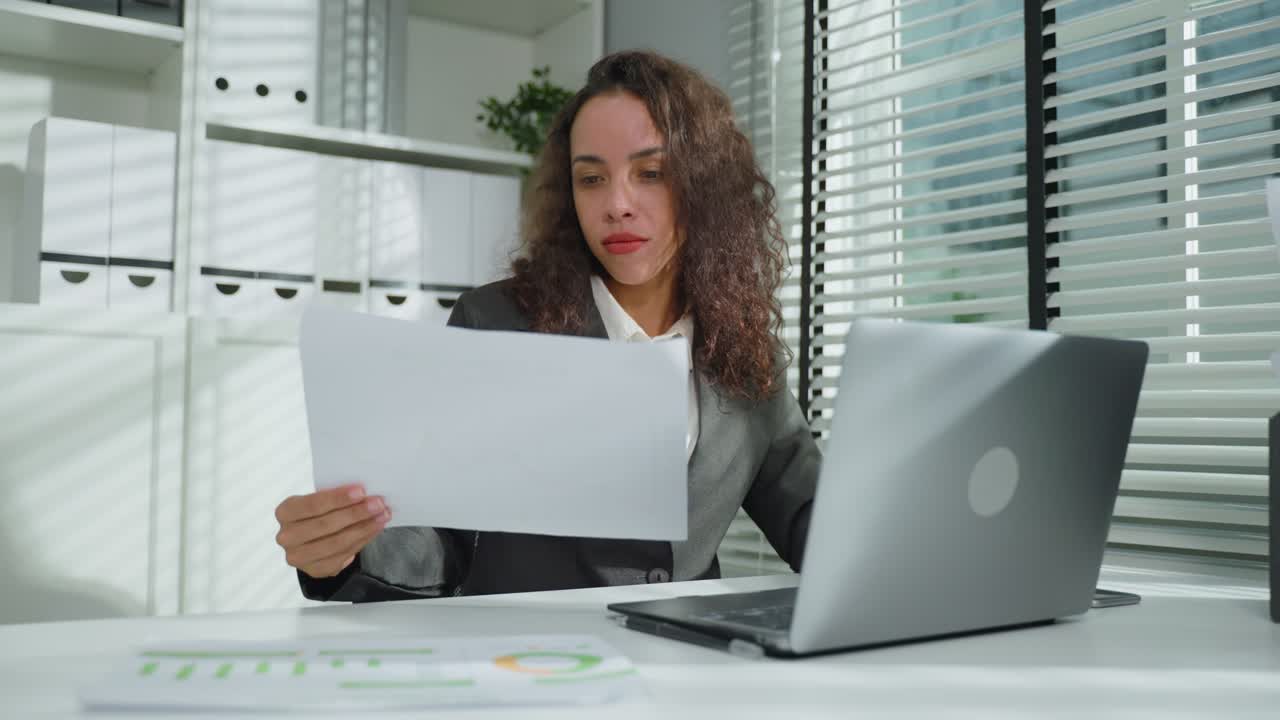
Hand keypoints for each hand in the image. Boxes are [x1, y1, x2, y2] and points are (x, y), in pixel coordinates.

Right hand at [274, 484, 390, 577]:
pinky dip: (363, 540)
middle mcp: (287, 537)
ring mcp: (299, 557)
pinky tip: (374, 529)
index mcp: (285, 512)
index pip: (312, 504)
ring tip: (382, 515)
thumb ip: (334, 497)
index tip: (361, 491)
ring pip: (337, 542)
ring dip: (364, 528)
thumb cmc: (318, 513)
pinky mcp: (315, 570)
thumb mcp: (319, 500)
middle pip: (326, 525)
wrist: (312, 539)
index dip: (338, 498)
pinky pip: (343, 555)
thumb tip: (364, 494)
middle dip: (356, 513)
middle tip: (378, 504)